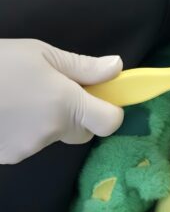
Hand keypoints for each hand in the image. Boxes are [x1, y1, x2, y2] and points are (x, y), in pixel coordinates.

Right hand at [0, 39, 123, 164]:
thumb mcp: (40, 53)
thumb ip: (82, 66)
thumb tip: (117, 68)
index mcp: (66, 104)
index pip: (110, 123)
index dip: (110, 110)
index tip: (100, 96)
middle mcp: (51, 132)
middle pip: (81, 132)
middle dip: (76, 116)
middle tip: (53, 91)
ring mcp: (26, 149)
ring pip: (51, 138)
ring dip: (44, 122)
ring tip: (17, 97)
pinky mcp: (6, 157)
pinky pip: (26, 145)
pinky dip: (21, 131)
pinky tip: (4, 111)